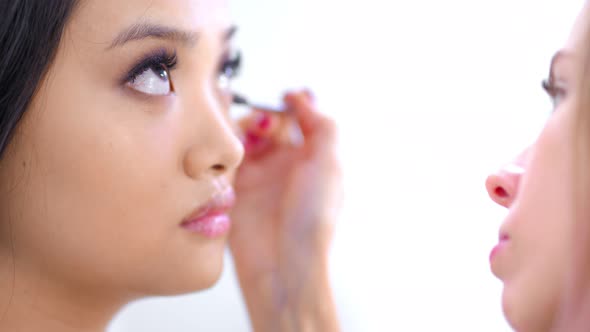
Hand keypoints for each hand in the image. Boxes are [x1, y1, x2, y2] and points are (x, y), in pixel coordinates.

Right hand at [229, 90, 340, 331]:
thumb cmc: (312, 218)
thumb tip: (304, 98)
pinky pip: (226, 158)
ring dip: (244, 131)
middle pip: (268, 125)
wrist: (283, 263)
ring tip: (246, 141)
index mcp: (311, 160)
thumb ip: (321, 126)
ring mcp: (259, 177)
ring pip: (244, 138)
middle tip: (263, 128)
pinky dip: (227, 150)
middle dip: (265, 118)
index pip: (299, 120)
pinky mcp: (235, 189)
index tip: (285, 98)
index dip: (292, 105)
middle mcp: (285, 166)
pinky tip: (233, 155)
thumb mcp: (329, 165)